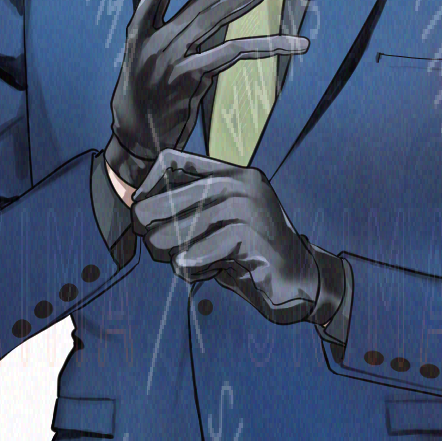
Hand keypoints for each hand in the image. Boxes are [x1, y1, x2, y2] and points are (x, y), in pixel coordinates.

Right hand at [107, 0, 308, 191]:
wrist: (134, 144)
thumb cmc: (147, 99)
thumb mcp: (151, 57)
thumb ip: (181, 31)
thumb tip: (223, 6)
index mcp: (141, 23)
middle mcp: (154, 35)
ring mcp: (170, 57)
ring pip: (225, 14)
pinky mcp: (189, 80)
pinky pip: (235, 54)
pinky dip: (270, 46)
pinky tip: (299, 44)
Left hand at [132, 152, 330, 325]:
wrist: (302, 280)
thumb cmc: (252, 256)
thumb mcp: (220, 226)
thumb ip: (191, 213)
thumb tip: (140, 210)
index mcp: (232, 174)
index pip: (174, 161)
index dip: (148, 184)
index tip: (139, 209)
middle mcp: (242, 184)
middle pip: (176, 193)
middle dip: (152, 220)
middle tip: (149, 242)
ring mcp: (251, 209)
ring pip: (188, 223)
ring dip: (170, 247)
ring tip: (172, 260)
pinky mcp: (256, 237)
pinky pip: (207, 248)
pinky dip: (192, 261)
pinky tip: (188, 267)